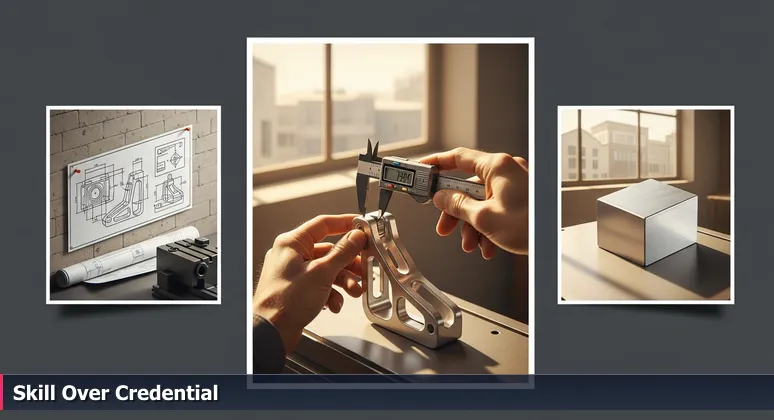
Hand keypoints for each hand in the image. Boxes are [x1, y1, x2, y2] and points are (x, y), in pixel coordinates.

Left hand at [253, 214, 366, 353]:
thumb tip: (356, 237)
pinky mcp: (298, 289)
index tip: (362, 226)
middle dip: (349, 263)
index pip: (323, 224)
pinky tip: (335, 304)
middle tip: (364, 268)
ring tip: (354, 291)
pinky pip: (321, 285)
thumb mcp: (322, 273)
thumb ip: (342, 253)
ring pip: (328, 270)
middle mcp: (291, 255)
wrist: (272, 332)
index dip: (346, 223)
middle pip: (329, 250)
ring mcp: (294, 273)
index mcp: (292, 243)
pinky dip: (331, 294)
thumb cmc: (284, 302)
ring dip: (344, 281)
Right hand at [420, 147, 527, 257]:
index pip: (458, 158)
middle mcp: (507, 170)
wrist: (557, 243)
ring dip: (472, 225)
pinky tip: (487, 245)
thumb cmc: (530, 225)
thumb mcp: (484, 218)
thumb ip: (457, 205)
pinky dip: (488, 226)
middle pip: (469, 186)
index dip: (436, 163)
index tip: (422, 169)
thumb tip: (441, 198)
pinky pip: (496, 207)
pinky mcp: (522, 197)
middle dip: (456, 211)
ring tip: (471, 244)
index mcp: (497, 166)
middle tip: (444, 226)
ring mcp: (516, 184)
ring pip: (482, 201)